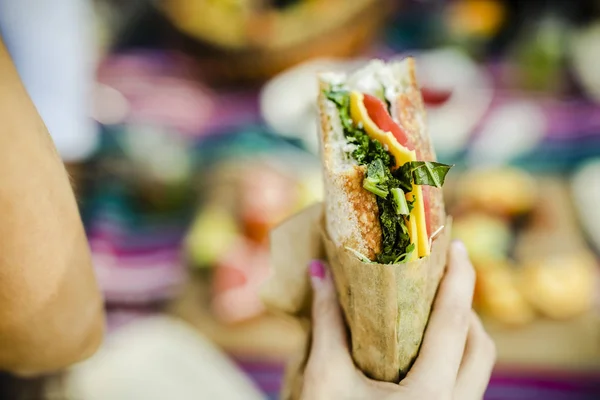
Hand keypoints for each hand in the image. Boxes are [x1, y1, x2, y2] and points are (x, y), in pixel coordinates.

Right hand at [303, 242, 495, 399]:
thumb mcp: (325, 377)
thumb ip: (326, 322)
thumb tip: (317, 271)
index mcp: (428, 396)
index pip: (453, 324)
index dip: (459, 279)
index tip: (455, 246)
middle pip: (480, 346)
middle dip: (466, 308)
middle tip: (441, 280)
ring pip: (479, 368)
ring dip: (464, 334)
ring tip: (433, 310)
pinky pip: (466, 384)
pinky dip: (455, 358)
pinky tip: (426, 347)